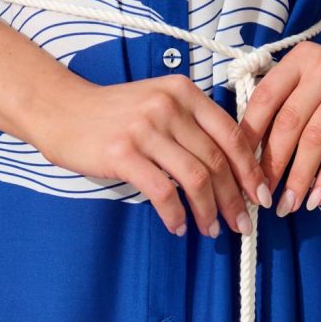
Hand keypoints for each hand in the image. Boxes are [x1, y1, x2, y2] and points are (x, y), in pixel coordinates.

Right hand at [31, 71, 272, 236]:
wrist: (60, 110)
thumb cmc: (112, 115)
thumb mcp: (158, 104)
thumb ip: (191, 126)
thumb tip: (229, 169)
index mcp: (184, 92)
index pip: (231, 134)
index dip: (251, 169)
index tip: (260, 195)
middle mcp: (169, 106)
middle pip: (217, 160)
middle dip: (234, 198)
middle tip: (241, 224)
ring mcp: (145, 128)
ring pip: (195, 178)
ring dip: (209, 210)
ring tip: (211, 230)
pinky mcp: (123, 153)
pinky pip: (162, 191)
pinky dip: (175, 214)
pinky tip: (178, 226)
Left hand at [240, 40, 320, 215]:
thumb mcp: (307, 97)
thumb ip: (279, 115)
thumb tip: (245, 162)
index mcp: (299, 60)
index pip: (265, 99)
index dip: (249, 138)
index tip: (240, 172)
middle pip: (288, 122)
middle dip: (272, 165)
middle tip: (263, 197)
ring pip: (315, 138)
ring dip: (298, 178)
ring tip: (288, 204)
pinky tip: (316, 198)